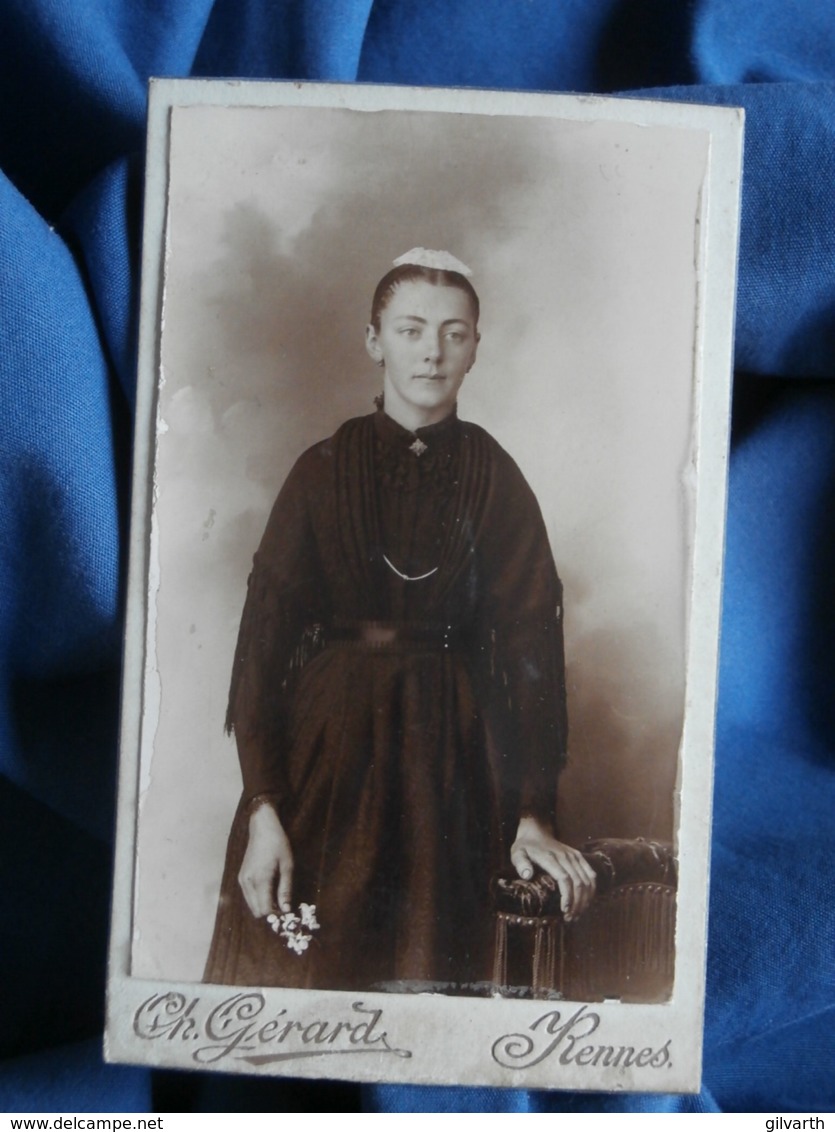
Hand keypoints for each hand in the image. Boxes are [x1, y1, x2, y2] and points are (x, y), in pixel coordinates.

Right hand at [238, 801, 293, 917]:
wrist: (262, 827)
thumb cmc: (278, 844)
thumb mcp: (287, 866)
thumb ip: (285, 889)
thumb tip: (286, 910)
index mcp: (260, 879)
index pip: (264, 910)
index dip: (276, 915)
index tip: (287, 913)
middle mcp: (247, 882)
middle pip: (256, 911)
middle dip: (270, 913)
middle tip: (284, 907)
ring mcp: (242, 880)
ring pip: (251, 905)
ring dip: (263, 907)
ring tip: (278, 899)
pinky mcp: (241, 877)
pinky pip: (249, 897)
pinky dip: (258, 899)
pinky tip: (270, 892)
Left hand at [510, 815, 596, 921]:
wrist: (536, 831)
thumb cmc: (525, 846)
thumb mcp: (517, 853)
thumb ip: (521, 863)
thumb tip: (527, 875)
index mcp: (550, 858)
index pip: (564, 878)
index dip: (567, 896)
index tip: (565, 910)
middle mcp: (565, 856)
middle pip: (578, 882)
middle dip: (577, 903)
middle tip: (570, 918)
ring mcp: (574, 856)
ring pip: (587, 880)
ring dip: (585, 899)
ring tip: (577, 914)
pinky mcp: (579, 856)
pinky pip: (591, 874)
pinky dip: (592, 890)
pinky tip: (587, 902)